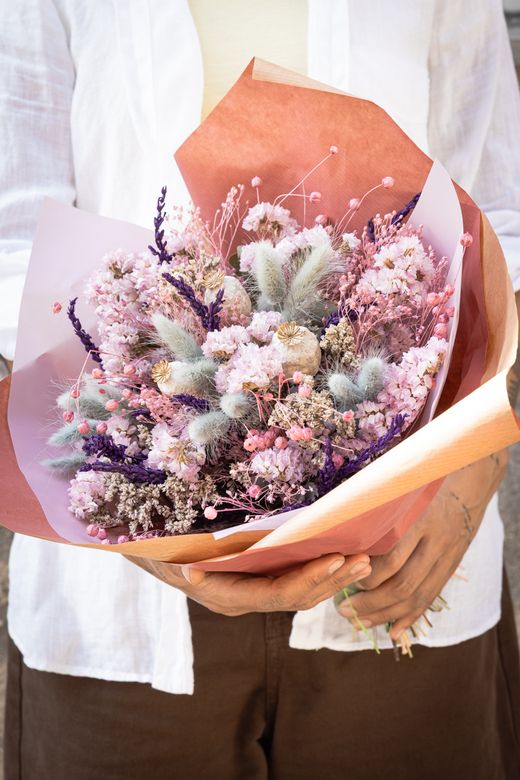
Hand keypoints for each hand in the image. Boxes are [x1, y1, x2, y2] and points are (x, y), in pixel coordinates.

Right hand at [126, 552, 371, 616]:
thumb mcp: (165, 555)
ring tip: (363, 561)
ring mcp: (250, 592)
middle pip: (297, 597)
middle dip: (332, 580)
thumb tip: (192, 575)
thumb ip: (179, 566)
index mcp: (227, 596)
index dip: (309, 578)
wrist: (149, 550)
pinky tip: (338, 557)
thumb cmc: (157, 548)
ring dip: (332, 578)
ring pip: (299, 592)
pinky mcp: (254, 580)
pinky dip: (317, 571)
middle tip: (365, 561)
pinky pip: (291, 582)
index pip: (277, 594)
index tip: (336, 558)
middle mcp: (243, 600)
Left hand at [337, 452, 507, 639]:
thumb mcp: (400, 487)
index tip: (342, 579)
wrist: (469, 482)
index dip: (367, 575)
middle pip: (404, 583)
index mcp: (418, 518)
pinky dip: (412, 616)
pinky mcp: (452, 566)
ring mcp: (446, 555)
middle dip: (372, 602)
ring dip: (387, 613)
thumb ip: (376, 508)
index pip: (392, 557)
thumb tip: (338, 526)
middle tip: (345, 610)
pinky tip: (394, 630)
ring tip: (360, 621)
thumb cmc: (422, 481)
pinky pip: (432, 596)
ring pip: (417, 595)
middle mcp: (435, 540)